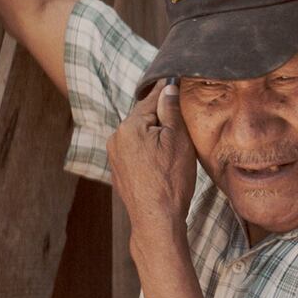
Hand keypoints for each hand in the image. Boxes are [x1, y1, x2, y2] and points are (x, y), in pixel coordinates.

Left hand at [106, 81, 197, 242]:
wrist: (157, 220)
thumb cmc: (170, 181)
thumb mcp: (179, 140)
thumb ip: (171, 110)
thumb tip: (167, 87)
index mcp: (129, 126)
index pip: (152, 99)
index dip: (167, 91)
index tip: (174, 78)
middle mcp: (116, 138)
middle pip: (145, 117)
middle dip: (162, 117)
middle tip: (182, 120)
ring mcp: (115, 155)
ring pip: (140, 134)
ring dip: (156, 134)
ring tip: (175, 145)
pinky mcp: (119, 170)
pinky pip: (136, 150)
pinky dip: (149, 150)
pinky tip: (163, 161)